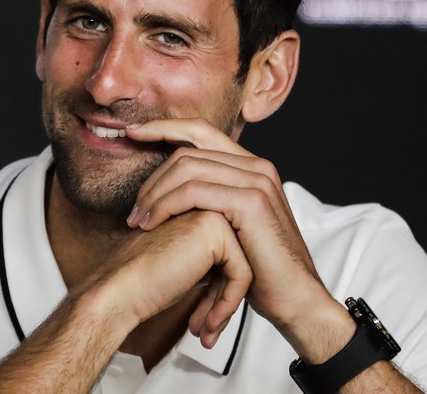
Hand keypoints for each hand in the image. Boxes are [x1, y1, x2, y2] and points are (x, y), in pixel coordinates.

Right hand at [85, 208, 250, 348]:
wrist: (120, 290)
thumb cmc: (142, 283)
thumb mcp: (186, 267)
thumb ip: (210, 263)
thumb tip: (235, 278)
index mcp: (196, 212)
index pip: (227, 257)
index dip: (218, 292)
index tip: (205, 319)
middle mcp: (205, 207)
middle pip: (237, 261)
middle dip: (223, 300)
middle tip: (206, 328)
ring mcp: (211, 213)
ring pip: (244, 268)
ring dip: (225, 306)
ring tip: (206, 331)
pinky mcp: (216, 230)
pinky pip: (242, 274)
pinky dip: (228, 304)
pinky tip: (207, 323)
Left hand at [124, 119, 349, 357]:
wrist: (294, 300)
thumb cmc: (260, 270)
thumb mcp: (230, 226)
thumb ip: (209, 201)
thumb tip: (168, 191)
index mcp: (251, 166)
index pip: (201, 131)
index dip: (164, 127)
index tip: (132, 133)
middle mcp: (257, 166)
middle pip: (187, 151)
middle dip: (152, 177)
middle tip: (132, 210)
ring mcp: (256, 180)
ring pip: (186, 167)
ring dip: (154, 194)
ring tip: (136, 221)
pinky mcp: (251, 201)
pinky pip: (194, 191)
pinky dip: (165, 205)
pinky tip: (151, 223)